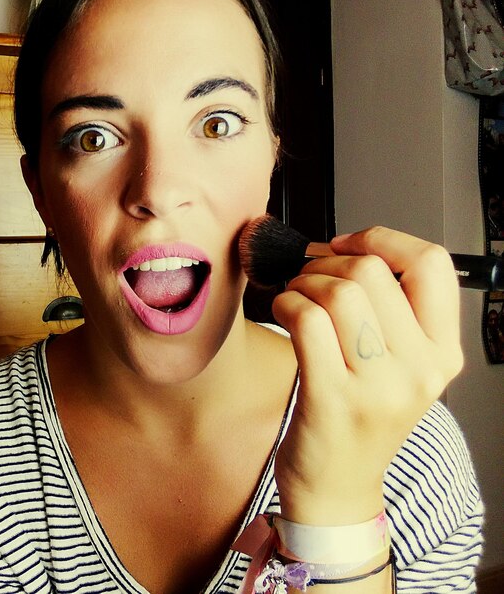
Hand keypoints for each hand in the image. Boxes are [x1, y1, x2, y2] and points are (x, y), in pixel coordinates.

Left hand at [272, 226, 462, 524]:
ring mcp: (378, 388)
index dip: (384, 239)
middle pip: (373, 272)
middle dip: (329, 261)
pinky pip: (308, 320)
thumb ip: (390, 312)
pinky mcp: (332, 398)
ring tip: (296, 296)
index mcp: (441, 353)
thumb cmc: (359, 419)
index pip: (433, 265)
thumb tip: (348, 249)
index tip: (350, 243)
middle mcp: (419, 369)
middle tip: (310, 275)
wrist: (337, 486)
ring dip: (305, 282)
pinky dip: (287, 302)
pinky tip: (284, 311)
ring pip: (340, 292)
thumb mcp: (398, 368)